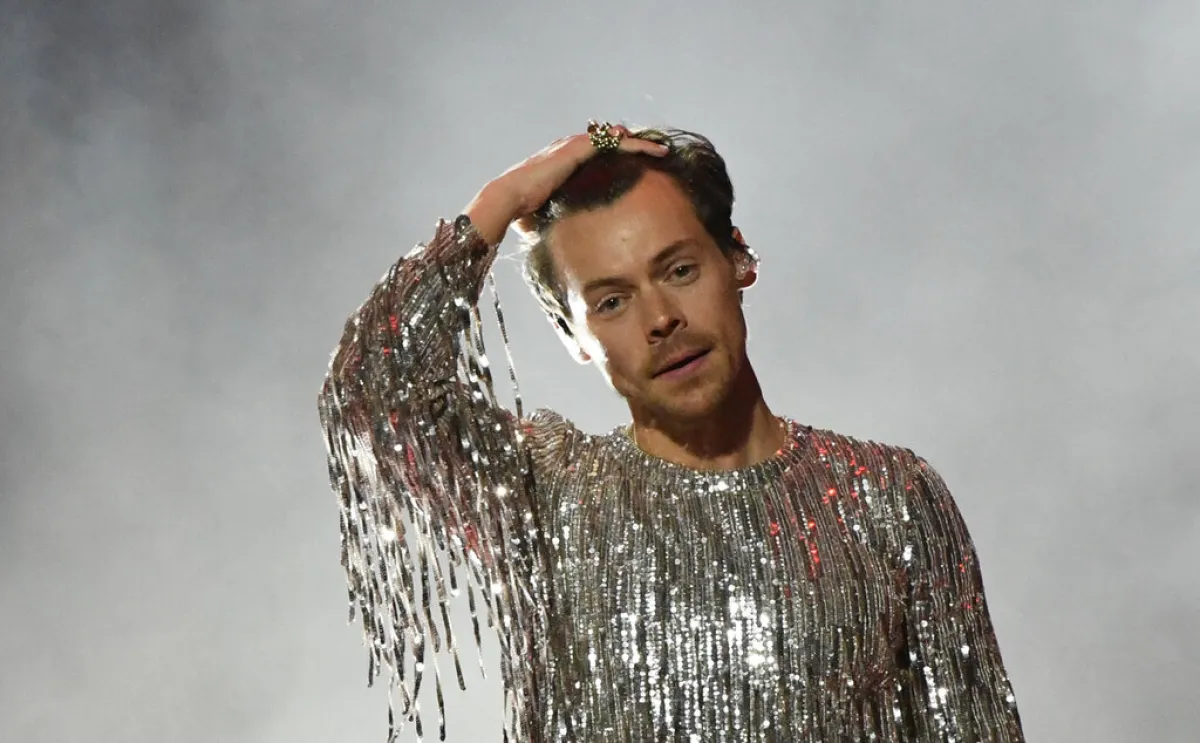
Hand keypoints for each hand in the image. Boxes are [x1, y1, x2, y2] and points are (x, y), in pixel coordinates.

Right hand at [464, 125, 668, 245]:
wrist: (508, 199)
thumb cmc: (519, 210)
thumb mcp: (541, 215)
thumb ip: (549, 219)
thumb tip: (544, 238)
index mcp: (562, 162)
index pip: (594, 154)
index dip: (614, 156)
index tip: (633, 164)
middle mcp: (568, 148)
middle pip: (608, 142)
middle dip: (631, 146)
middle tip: (654, 152)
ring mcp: (573, 146)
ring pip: (614, 139)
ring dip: (639, 144)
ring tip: (661, 149)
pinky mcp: (577, 149)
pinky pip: (613, 143)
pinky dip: (634, 145)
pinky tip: (651, 148)